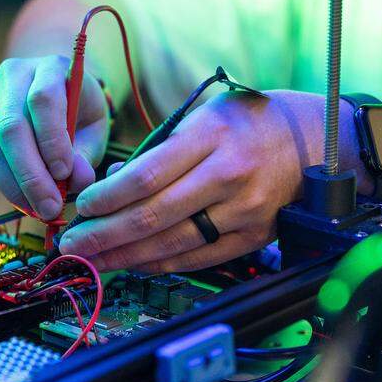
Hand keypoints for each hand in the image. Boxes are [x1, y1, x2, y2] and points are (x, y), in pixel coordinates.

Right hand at [0, 56, 108, 220]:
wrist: (60, 93)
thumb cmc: (81, 111)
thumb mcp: (94, 127)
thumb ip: (86, 152)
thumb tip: (76, 180)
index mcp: (51, 66)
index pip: (43, 99)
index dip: (52, 140)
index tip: (65, 174)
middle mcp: (15, 74)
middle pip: (12, 125)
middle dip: (31, 173)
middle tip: (49, 206)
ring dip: (14, 183)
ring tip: (37, 209)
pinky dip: (4, 182)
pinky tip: (23, 200)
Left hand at [59, 90, 326, 271]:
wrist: (309, 140)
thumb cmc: (246, 123)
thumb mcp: (203, 117)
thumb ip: (160, 150)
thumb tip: (111, 183)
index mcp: (210, 136)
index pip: (147, 176)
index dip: (108, 198)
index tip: (81, 208)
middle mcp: (228, 174)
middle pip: (154, 215)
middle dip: (105, 234)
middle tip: (72, 244)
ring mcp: (244, 209)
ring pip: (173, 243)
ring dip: (126, 255)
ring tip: (93, 260)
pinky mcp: (255, 236)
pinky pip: (199, 257)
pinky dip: (161, 264)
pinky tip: (134, 264)